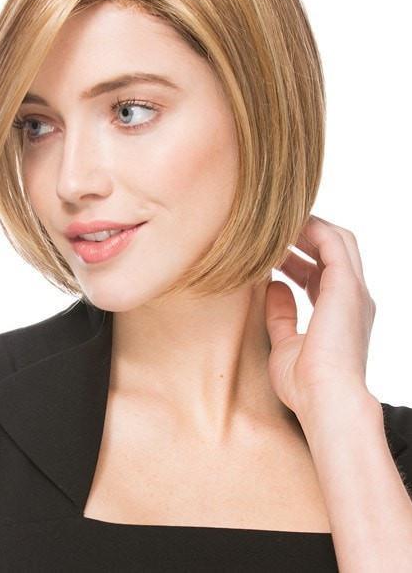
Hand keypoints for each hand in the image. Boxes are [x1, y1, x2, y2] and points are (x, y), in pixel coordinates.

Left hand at [264, 215, 376, 418]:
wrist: (326, 400)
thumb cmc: (305, 384)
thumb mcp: (285, 344)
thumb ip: (280, 315)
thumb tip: (273, 286)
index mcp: (342, 313)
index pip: (324, 273)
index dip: (298, 259)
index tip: (271, 255)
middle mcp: (353, 298)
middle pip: (335, 250)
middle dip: (305, 237)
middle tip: (273, 234)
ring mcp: (353, 290)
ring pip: (338, 239)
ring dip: (308, 228)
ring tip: (278, 225)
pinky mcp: (346, 285)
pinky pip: (332, 241)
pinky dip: (311, 228)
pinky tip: (286, 227)